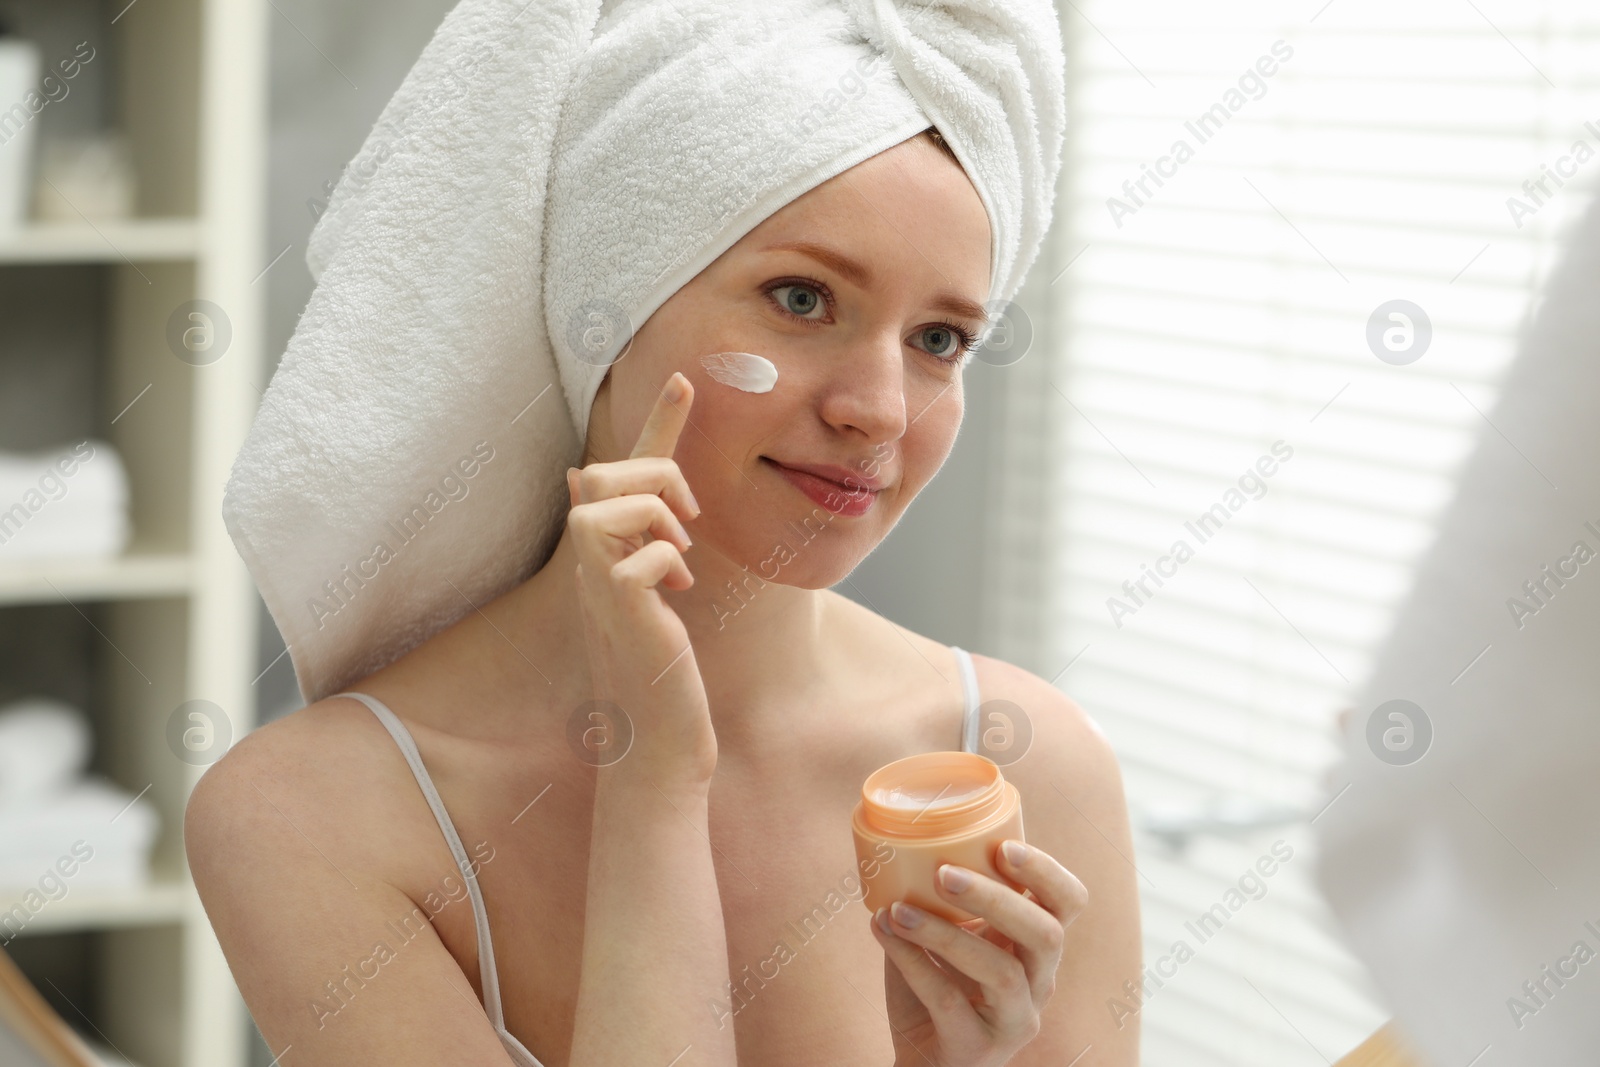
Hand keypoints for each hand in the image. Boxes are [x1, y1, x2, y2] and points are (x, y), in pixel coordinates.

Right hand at [566, 371, 712, 784]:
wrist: (660, 739)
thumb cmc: (660, 673)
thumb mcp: (655, 598)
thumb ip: (645, 543)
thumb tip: (622, 492)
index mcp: (606, 552)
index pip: (623, 471)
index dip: (657, 423)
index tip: (688, 379)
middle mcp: (592, 563)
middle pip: (602, 472)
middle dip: (655, 476)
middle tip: (688, 521)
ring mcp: (599, 586)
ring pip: (607, 504)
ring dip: (657, 516)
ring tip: (681, 556)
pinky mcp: (619, 612)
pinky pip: (638, 555)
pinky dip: (665, 561)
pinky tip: (679, 593)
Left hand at [869, 840, 1087, 1066]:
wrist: (921, 1061)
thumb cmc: (935, 989)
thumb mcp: (948, 938)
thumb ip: (941, 899)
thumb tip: (900, 843)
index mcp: (1036, 945)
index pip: (1069, 903)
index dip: (1047, 872)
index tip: (1004, 846)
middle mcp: (1039, 982)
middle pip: (1046, 935)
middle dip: (996, 898)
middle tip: (943, 873)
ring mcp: (1015, 1019)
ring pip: (1001, 972)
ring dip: (946, 934)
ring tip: (899, 909)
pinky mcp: (980, 1048)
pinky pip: (950, 1001)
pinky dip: (913, 963)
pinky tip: (884, 934)